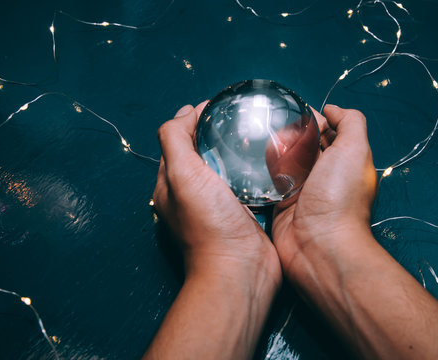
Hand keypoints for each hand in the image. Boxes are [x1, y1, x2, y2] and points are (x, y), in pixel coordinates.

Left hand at [153, 102, 280, 287]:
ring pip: (224, 167)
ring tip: (256, 134)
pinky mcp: (241, 212)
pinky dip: (251, 169)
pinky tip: (266, 161)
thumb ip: (175, 140)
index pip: (178, 140)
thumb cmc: (209, 223)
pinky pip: (244, 182)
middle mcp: (191, 193)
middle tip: (240, 118)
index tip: (217, 107)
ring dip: (236, 150)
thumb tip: (184, 112)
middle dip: (216, 132)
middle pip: (202, 152)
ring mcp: (217, 204)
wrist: (240, 268)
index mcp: (171, 183)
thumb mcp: (182, 174)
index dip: (193, 119)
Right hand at [271, 105, 377, 284]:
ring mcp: (303, 190)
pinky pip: (271, 180)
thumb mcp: (355, 149)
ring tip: (256, 137)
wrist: (318, 245)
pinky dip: (264, 169)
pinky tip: (251, 158)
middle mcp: (325, 175)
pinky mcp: (282, 203)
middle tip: (270, 123)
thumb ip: (350, 122)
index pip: (328, 131)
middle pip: (305, 144)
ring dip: (275, 149)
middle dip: (291, 132)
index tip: (295, 109)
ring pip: (286, 160)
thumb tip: (332, 109)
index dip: (314, 118)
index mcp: (344, 161)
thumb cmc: (339, 197)